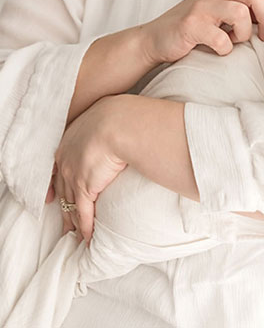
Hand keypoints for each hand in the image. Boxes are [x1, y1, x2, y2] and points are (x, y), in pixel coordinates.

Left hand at [52, 95, 126, 242]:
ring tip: (75, 233)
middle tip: (65, 220)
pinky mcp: (86, 187)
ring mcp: (73, 175)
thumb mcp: (107, 116)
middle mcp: (65, 161)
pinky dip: (86, 225)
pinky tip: (88, 235)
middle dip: (63, 206)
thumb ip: (106, 126)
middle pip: (61, 189)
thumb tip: (122, 125)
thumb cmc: (120, 115)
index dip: (57, 185)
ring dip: (72, 220)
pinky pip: (84, 211)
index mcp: (69, 142)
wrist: (120, 123)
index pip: (59, 169)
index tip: (54, 197)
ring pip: (70, 203)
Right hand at [138, 0, 263, 64]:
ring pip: (240, 13)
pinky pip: (220, 38)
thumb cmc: (197, 31)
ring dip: (244, 33)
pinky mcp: (190, 25)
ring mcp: (201, 5)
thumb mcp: (225, 17)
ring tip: (235, 41)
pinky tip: (218, 49)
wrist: (154, 40)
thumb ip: (250, 16)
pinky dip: (225, 48)